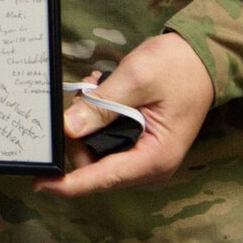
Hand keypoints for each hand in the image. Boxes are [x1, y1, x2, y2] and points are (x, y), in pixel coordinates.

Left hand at [32, 33, 214, 198]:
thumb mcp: (136, 79)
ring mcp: (145, 158)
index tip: (40, 183)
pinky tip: (100, 94)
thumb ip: (101, 105)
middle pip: (95, 165)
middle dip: (79, 134)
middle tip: (82, 95)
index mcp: (155, 158)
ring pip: (98, 154)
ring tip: (94, 88)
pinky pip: (107, 143)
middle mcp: (150, 166)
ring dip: (88, 124)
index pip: (103, 178)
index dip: (69, 183)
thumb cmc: (176, 67)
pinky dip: (98, 121)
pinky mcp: (140, 147)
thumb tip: (68, 128)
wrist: (202, 59)